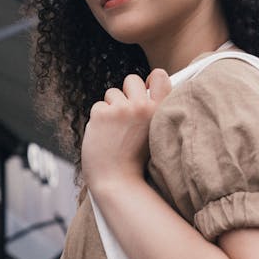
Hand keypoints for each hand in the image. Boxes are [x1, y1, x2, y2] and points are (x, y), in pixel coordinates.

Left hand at [81, 69, 171, 191]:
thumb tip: (145, 92)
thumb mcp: (154, 135)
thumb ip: (151, 113)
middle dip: (126, 93)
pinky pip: (98, 107)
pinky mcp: (102, 114)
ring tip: (115, 131)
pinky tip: (104, 136)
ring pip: (112, 93)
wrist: (118, 183)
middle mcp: (143, 106)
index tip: (146, 88)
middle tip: (125, 114)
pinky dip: (98, 120)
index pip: (159, 76)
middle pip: (132, 80)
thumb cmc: (136, 163)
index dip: (150, 79)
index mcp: (160, 111)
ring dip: (110, 108)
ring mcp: (122, 109)